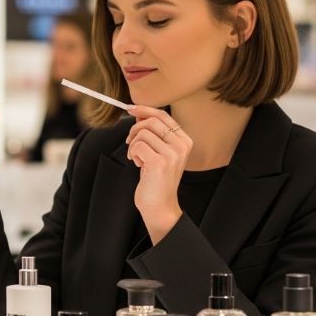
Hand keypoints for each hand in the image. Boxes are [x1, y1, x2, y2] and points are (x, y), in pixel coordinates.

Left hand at [125, 105, 193, 242]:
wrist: (160, 206)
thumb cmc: (157, 180)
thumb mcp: (159, 153)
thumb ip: (153, 134)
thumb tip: (139, 113)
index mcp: (184, 141)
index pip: (163, 115)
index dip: (145, 109)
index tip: (131, 109)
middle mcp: (181, 146)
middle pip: (151, 121)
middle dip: (135, 129)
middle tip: (130, 142)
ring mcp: (172, 154)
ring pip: (142, 133)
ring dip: (133, 145)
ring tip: (137, 158)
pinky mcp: (159, 162)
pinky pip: (137, 145)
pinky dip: (133, 154)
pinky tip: (139, 164)